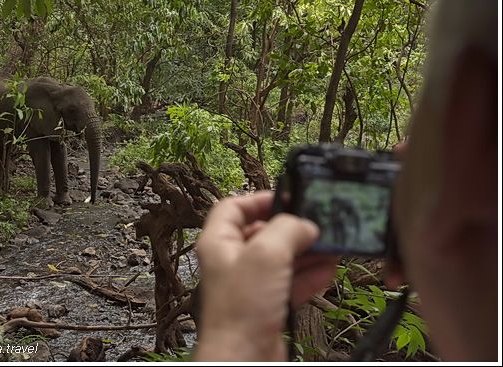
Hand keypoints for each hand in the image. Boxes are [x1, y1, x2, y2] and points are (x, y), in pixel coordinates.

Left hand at [194, 191, 337, 360]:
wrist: (244, 357)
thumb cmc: (240, 310)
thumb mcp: (266, 255)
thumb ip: (287, 230)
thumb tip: (304, 223)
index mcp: (219, 242)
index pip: (233, 206)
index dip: (259, 198)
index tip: (286, 198)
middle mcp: (232, 261)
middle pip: (263, 232)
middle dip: (292, 228)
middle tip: (316, 224)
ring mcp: (249, 284)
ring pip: (280, 258)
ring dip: (306, 251)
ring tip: (329, 246)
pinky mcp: (266, 304)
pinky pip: (289, 282)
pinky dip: (308, 275)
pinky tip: (326, 270)